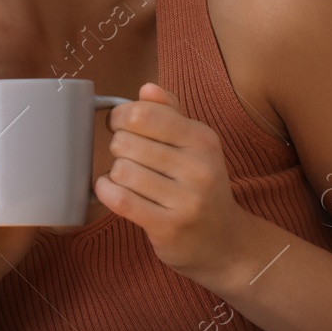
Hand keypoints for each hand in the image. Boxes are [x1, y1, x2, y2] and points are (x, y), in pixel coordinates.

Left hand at [97, 83, 250, 281]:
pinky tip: (111, 190)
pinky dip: (106, 191)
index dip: (120, 116)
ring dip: (114, 174)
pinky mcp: (168, 227)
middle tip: (128, 158)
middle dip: (118, 148)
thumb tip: (146, 87)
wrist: (225, 243)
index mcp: (203, 140)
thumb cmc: (200, 187)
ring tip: (128, 179)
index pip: (144, 113)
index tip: (119, 125)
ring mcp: (186, 200)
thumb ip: (170, 113)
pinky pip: (120, 199)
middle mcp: (199, 168)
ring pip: (121, 170)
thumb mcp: (195, 146)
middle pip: (126, 141)